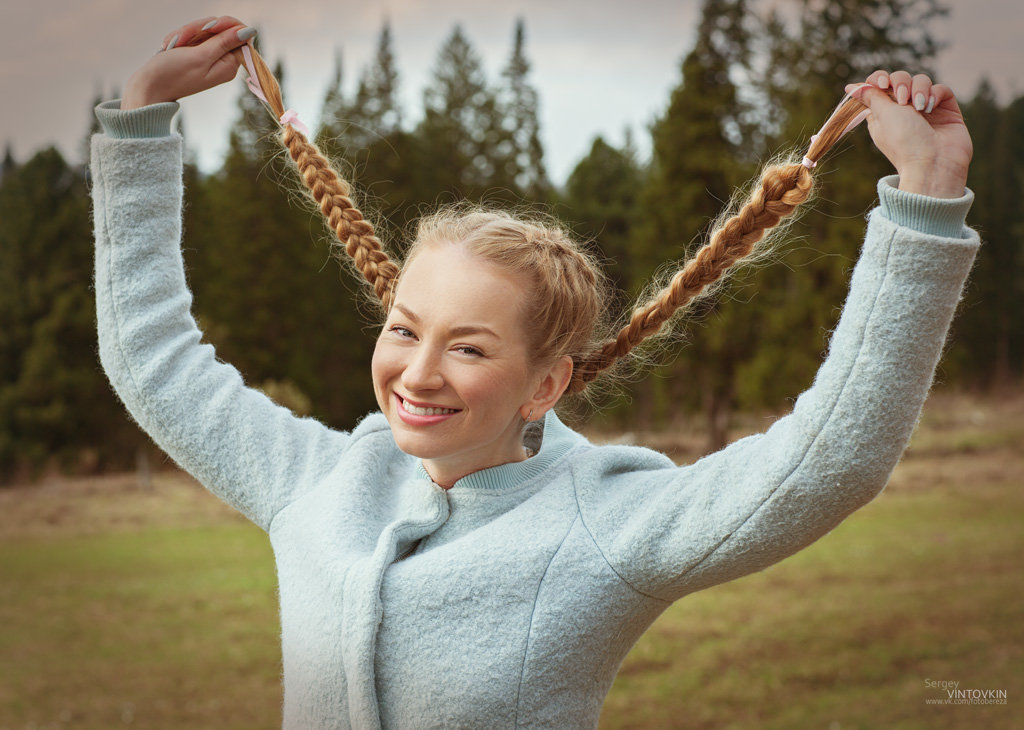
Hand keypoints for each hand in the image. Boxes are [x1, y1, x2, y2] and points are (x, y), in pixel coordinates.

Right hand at [121, 16, 254, 109]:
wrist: (148, 86)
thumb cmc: (173, 74)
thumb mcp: (201, 56)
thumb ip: (225, 42)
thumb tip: (250, 31)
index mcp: (229, 65)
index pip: (238, 33)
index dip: (223, 25)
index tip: (207, 28)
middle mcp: (222, 61)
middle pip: (219, 29)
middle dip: (198, 29)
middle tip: (182, 41)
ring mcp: (209, 56)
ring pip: (203, 29)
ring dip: (185, 33)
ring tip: (173, 46)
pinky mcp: (196, 52)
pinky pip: (192, 34)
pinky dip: (180, 37)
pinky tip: (171, 46)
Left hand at [847, 70, 972, 198]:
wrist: (933, 162)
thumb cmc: (903, 142)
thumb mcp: (882, 116)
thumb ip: (870, 96)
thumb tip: (850, 87)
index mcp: (883, 113)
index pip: (878, 85)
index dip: (879, 79)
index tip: (881, 84)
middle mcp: (904, 110)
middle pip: (900, 79)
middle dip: (900, 83)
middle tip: (903, 99)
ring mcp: (925, 109)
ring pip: (921, 81)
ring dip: (919, 89)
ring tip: (919, 107)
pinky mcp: (945, 109)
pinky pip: (940, 89)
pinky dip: (935, 94)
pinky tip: (931, 107)